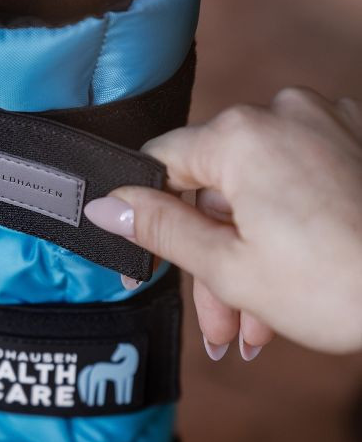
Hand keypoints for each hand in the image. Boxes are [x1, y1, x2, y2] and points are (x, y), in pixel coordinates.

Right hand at [84, 88, 361, 355]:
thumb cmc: (338, 288)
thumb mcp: (227, 266)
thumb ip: (159, 229)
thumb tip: (105, 206)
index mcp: (242, 136)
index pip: (161, 163)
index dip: (142, 216)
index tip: (141, 261)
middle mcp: (283, 114)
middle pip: (213, 189)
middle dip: (209, 261)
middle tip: (217, 324)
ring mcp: (327, 125)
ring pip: (256, 195)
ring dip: (247, 259)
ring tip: (256, 327)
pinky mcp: (355, 144)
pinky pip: (295, 186)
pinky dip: (284, 232)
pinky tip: (288, 288)